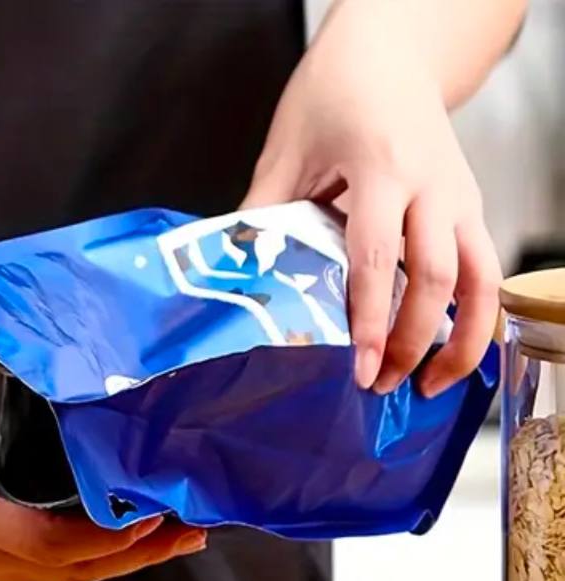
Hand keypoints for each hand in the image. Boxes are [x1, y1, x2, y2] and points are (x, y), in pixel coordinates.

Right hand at [0, 245, 204, 580]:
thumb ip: (24, 372)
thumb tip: (95, 356)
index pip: (49, 545)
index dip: (108, 537)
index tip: (156, 514)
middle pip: (69, 574)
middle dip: (136, 555)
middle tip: (195, 528)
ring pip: (61, 580)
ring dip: (119, 560)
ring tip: (177, 535)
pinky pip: (43, 572)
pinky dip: (88, 558)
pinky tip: (125, 537)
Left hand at [242, 0, 502, 397]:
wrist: (392, 51)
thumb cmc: (335, 94)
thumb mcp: (284, 150)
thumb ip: (262, 216)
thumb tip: (234, 281)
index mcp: (382, 166)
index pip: (379, 257)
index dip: (371, 319)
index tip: (360, 368)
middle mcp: (433, 183)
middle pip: (437, 278)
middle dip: (412, 341)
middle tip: (379, 387)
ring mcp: (460, 196)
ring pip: (483, 279)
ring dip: (461, 340)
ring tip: (427, 386)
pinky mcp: (471, 208)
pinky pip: (487, 271)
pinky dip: (474, 319)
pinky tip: (447, 354)